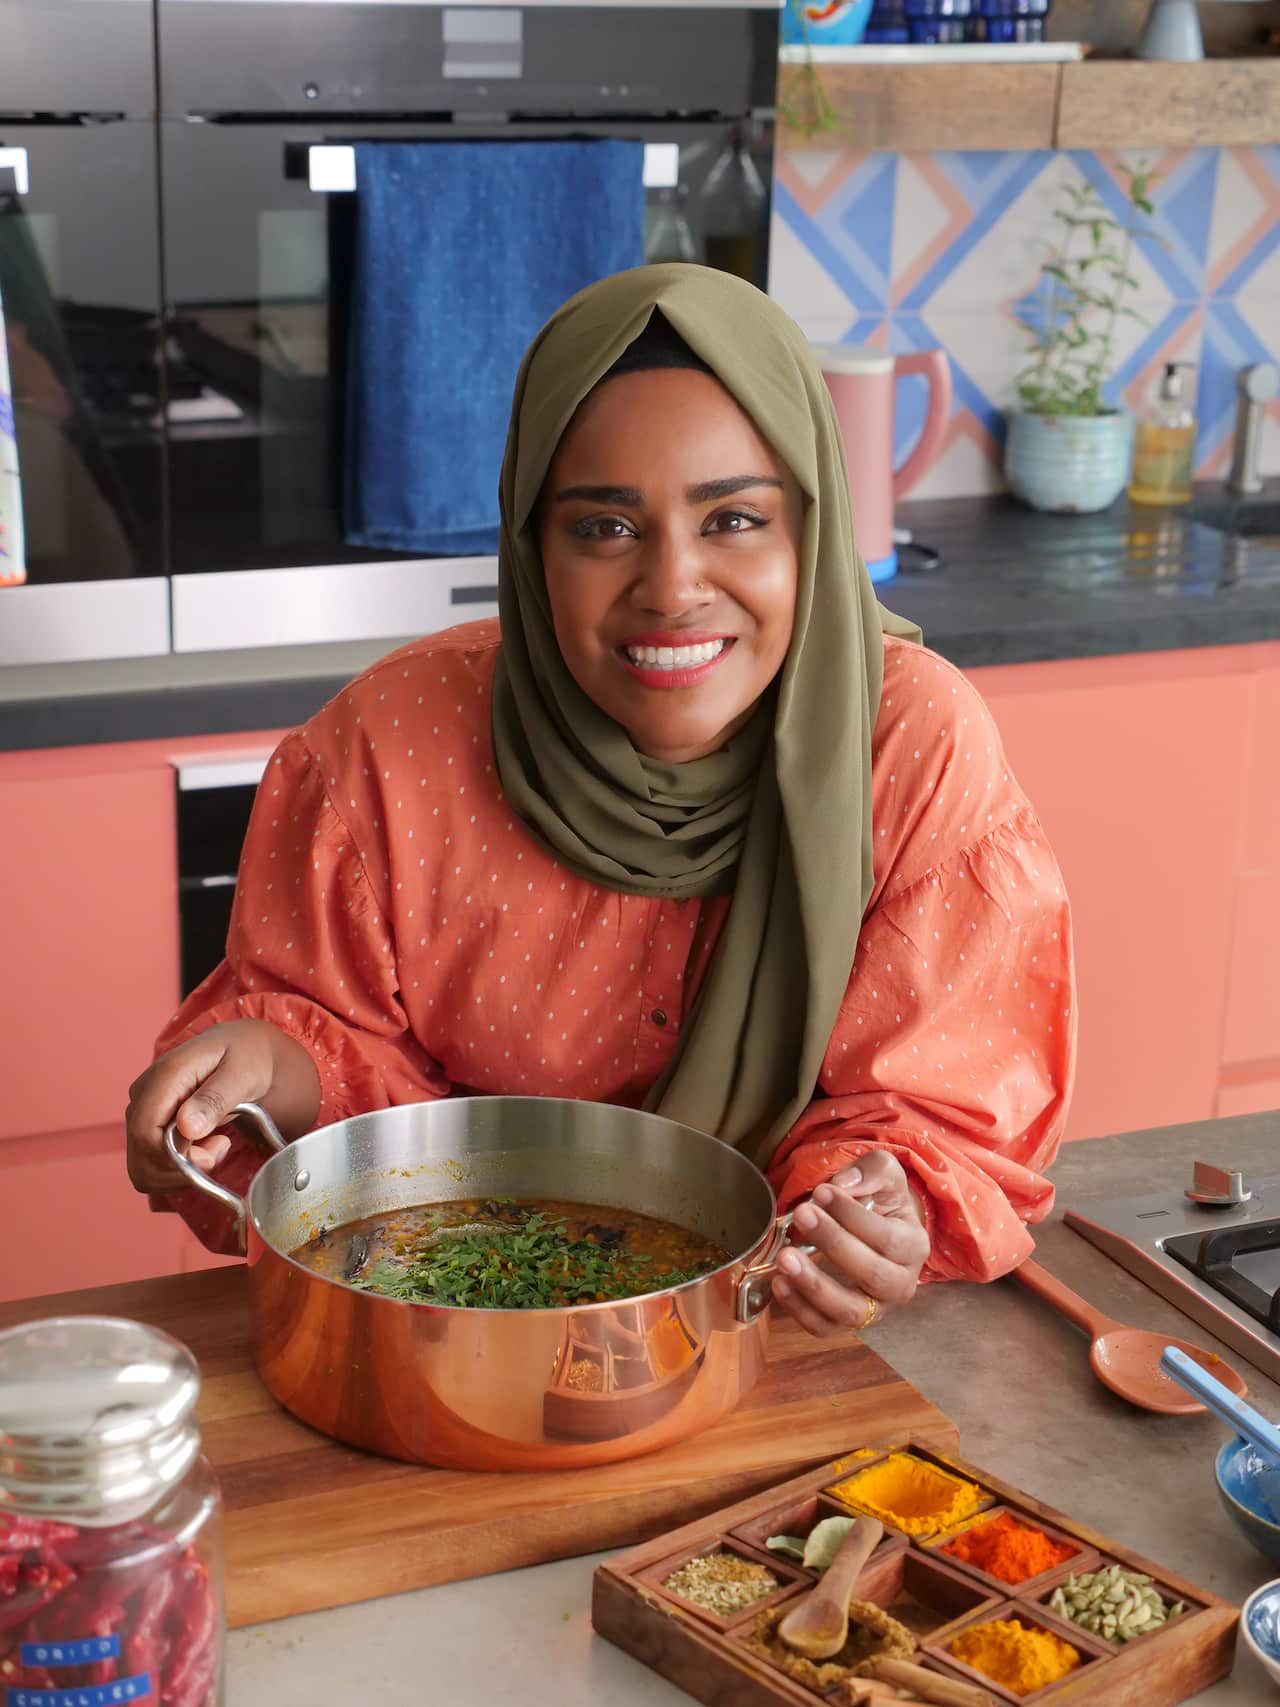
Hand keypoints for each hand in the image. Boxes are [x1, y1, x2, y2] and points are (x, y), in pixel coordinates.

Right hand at [126, 1020, 281, 1193]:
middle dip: (183, 1170)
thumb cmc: (245, 1056)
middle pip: (143, 1158)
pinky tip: (202, 1150)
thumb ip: (215, 1098)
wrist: (241, 1049)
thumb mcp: (243, 1072)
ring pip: (143, 1170)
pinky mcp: (147, 1128)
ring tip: (214, 1146)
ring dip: (182, 1174)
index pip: (146, 1134)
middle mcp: (142, 1096)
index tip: (213, 1155)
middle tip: (220, 1148)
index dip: (176, 1158)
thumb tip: (186, 1127)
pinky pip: (151, 1168)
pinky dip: (177, 1172)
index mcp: (164, 1077)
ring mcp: (141, 1113)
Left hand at [770, 1151, 929, 1338]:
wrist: (877, 1226)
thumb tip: (845, 1183)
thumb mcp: (885, 1174)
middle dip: (833, 1243)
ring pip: (849, 1310)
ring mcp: (875, 1309)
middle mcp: (901, 1284)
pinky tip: (779, 1283)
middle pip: (872, 1274)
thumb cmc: (880, 1200)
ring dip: (814, 1285)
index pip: (886, 1237)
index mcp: (914, 1246)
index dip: (852, 1216)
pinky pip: (824, 1326)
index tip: (821, 1192)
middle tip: (801, 1215)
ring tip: (784, 1257)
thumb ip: (873, 1171)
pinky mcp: (846, 1322)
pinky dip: (800, 1310)